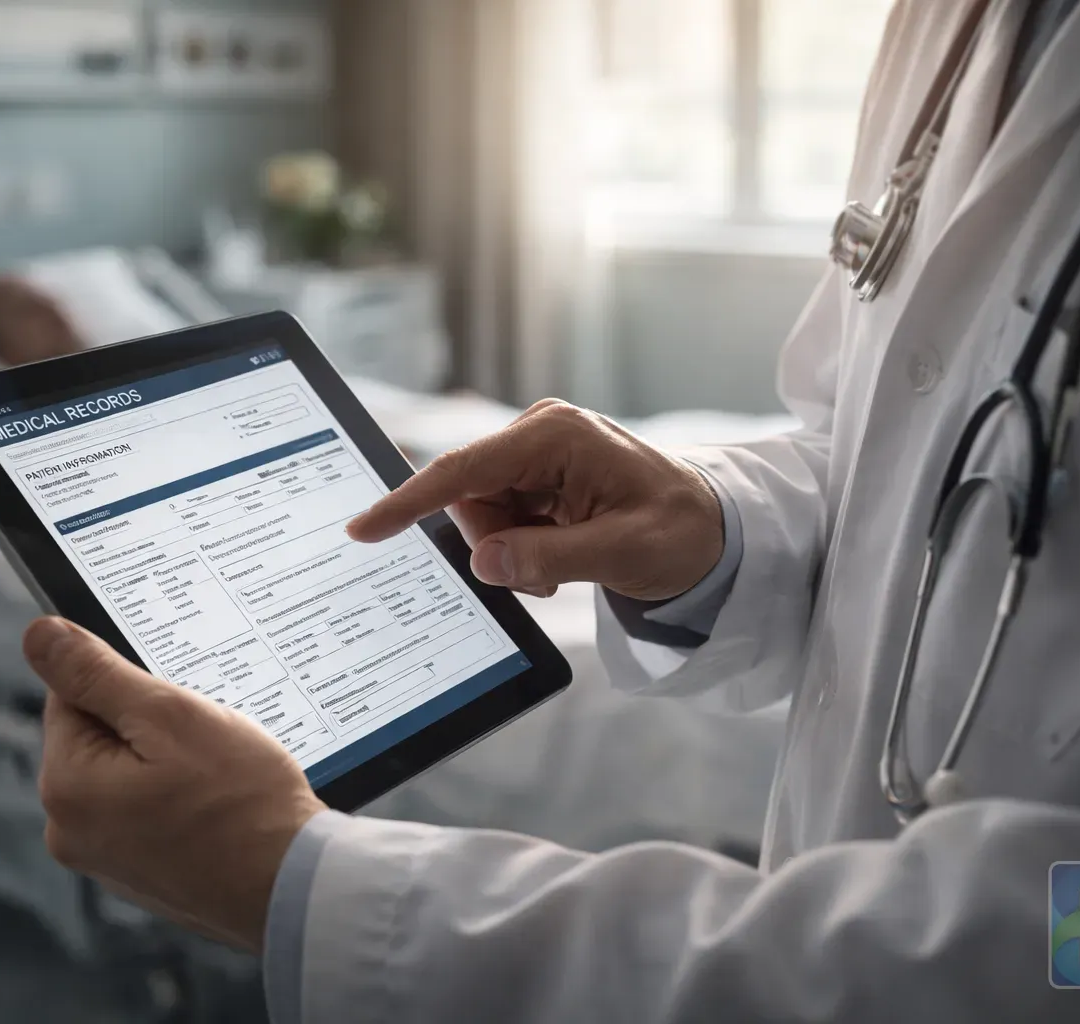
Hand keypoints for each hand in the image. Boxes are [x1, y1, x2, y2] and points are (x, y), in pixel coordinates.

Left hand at [25, 617, 325, 952]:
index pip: (72, 695)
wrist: (292, 884)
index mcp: (65, 786)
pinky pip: (147, 810)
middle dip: (149, 727)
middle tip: (203, 743)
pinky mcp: (138, 873)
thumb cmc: (240, 803)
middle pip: (99, 737)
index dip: (129, 688)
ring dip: (167, 763)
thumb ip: (95, 672)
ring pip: (127, 772)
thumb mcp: (168, 715)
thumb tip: (39, 636)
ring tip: (215, 778)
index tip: (175, 705)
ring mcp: (104, 858)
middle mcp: (70, 831)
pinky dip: (178, 799)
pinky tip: (216, 806)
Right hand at [348, 400, 723, 600]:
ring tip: (561, 567)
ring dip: (509, 549)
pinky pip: (500, 515)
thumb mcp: (621, 553)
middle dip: (492, 544)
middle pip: (468, 497)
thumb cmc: (680, 533)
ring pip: (481, 512)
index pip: (464, 470)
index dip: (409, 501)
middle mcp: (540, 433)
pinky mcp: (539, 473)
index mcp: (557, 436)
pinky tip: (560, 554)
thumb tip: (483, 562)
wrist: (714, 532)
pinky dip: (520, 545)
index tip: (364, 528)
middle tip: (544, 577)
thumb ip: (547, 557)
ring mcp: (538, 452)